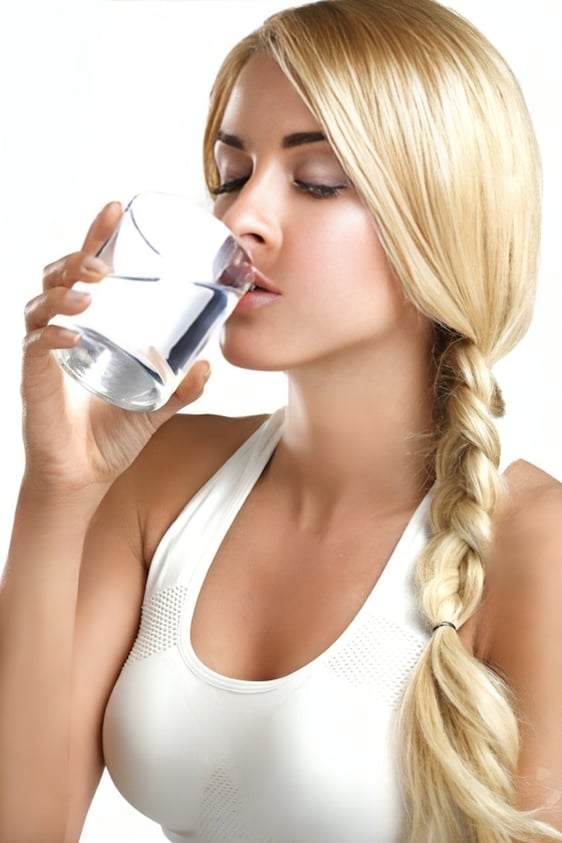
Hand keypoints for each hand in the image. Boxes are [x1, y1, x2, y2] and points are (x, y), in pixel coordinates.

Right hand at [21, 202, 210, 492]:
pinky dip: (53, 335)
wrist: (85, 477)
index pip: (86, 273)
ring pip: (41, 304)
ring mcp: (45, 355)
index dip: (96, 239)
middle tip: (99, 255)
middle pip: (57, 278)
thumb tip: (209, 365)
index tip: (114, 210)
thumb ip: (182, 388)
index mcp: (88, 329)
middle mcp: (61, 333)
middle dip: (76, 257)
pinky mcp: (35, 381)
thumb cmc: (112, 437)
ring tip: (89, 286)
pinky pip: (37, 347)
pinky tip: (72, 332)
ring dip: (63, 290)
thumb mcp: (156, 406)